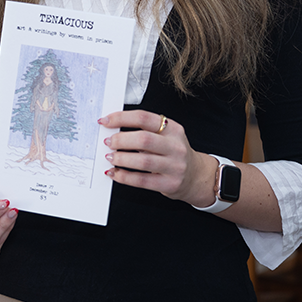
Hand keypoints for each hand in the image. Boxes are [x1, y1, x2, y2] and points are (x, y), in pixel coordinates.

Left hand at [99, 110, 216, 206]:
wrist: (195, 175)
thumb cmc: (173, 153)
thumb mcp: (165, 136)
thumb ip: (143, 130)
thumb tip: (112, 128)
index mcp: (172, 129)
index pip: (144, 118)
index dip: (121, 118)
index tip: (106, 121)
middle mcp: (175, 146)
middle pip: (143, 139)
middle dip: (120, 140)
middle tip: (108, 142)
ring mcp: (175, 166)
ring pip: (143, 161)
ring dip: (121, 159)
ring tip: (110, 157)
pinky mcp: (170, 183)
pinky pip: (142, 180)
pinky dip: (124, 176)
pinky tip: (114, 173)